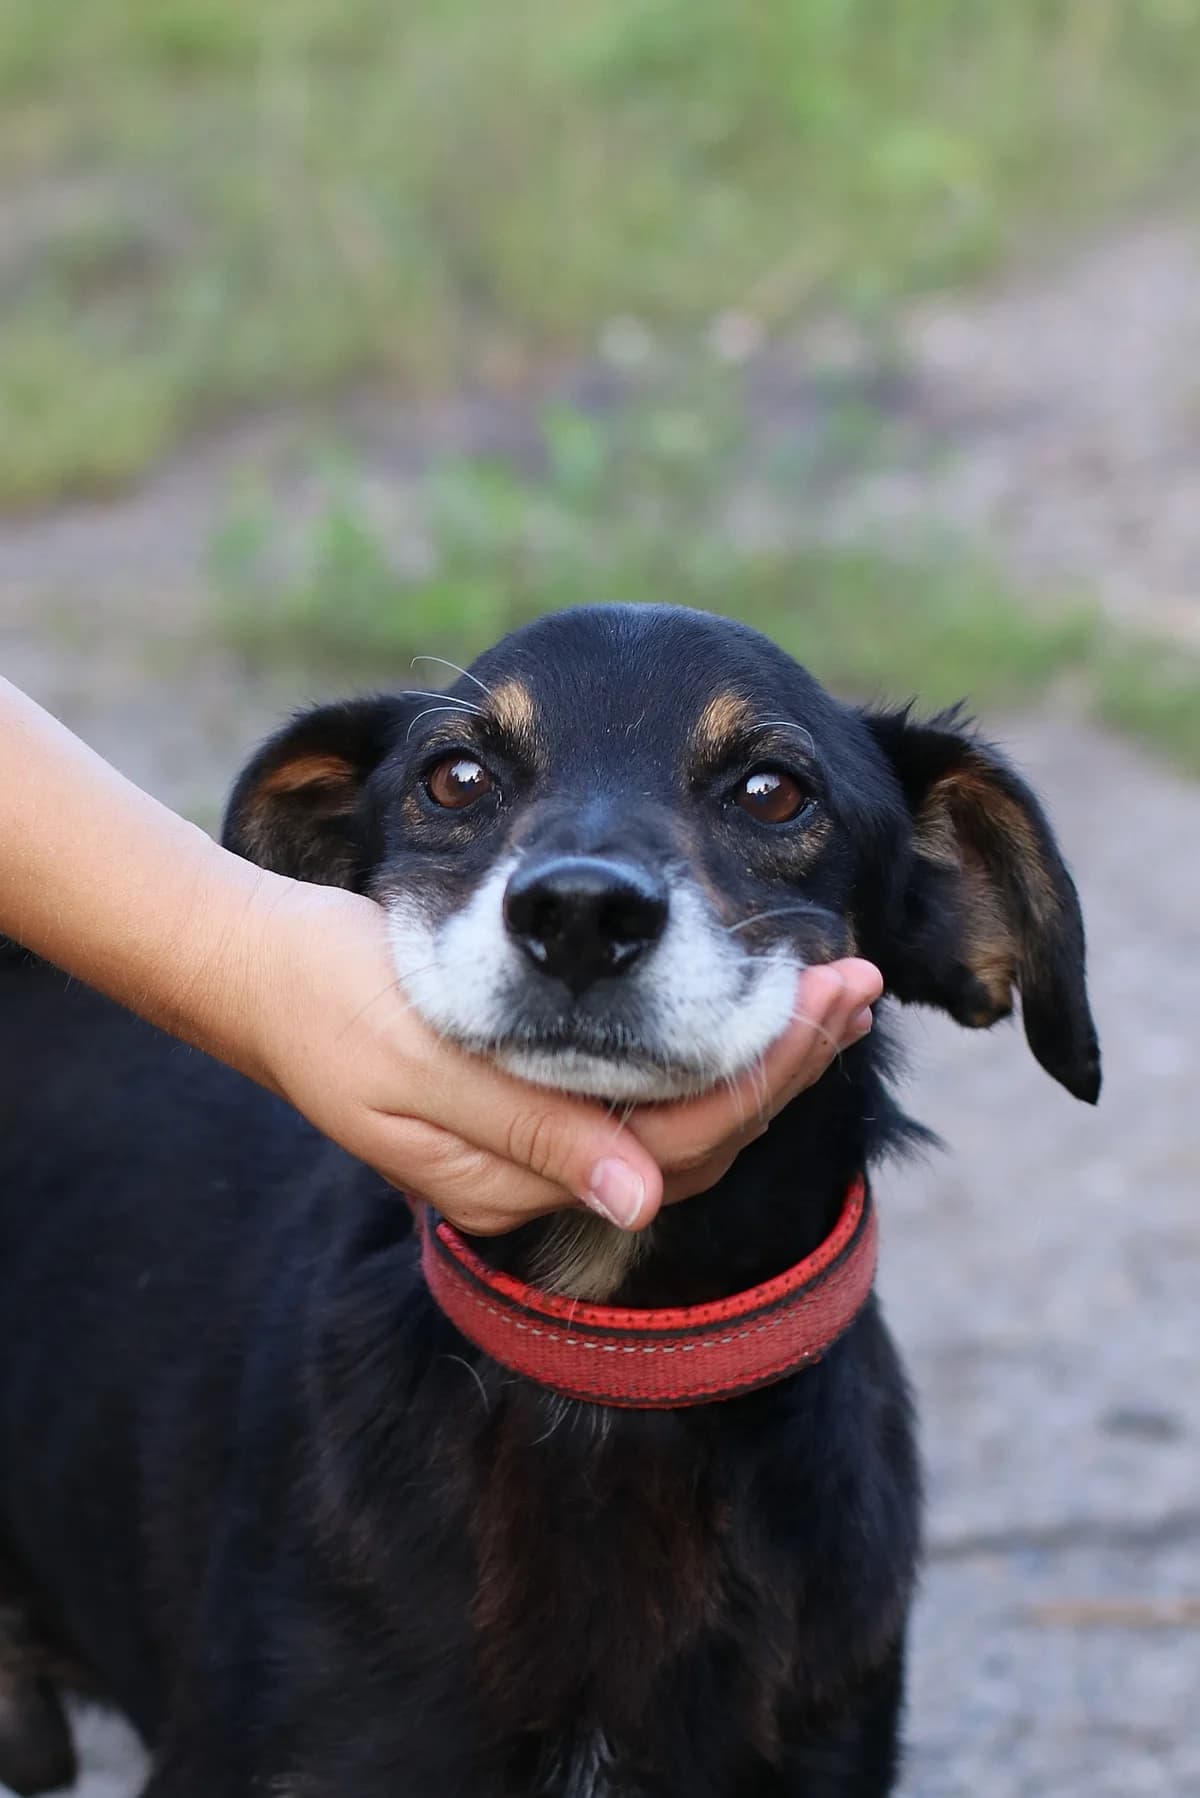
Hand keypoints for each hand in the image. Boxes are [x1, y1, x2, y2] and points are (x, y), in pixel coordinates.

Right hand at [249, 880, 882, 1235]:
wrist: (262, 972)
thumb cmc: (327, 1000)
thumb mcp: (418, 1064)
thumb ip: (528, 1132)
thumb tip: (640, 1198)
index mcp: (507, 1184)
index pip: (668, 1147)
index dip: (756, 1078)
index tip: (823, 998)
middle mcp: (537, 1178)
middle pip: (692, 1139)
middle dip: (782, 1063)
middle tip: (857, 981)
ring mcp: (537, 1142)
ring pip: (677, 1118)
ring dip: (756, 1053)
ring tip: (830, 987)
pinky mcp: (534, 1102)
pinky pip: (643, 1091)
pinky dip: (702, 1047)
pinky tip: (749, 1005)